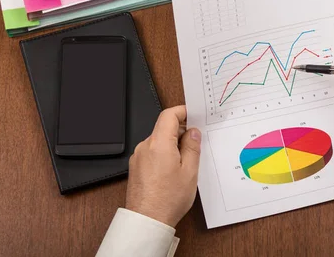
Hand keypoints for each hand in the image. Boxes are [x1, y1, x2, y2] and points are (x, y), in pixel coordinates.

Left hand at [126, 106, 200, 227]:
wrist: (147, 221)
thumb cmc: (168, 199)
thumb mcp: (190, 171)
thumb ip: (192, 147)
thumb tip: (193, 132)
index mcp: (159, 144)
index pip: (168, 115)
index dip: (182, 112)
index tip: (194, 115)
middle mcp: (145, 147)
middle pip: (163, 127)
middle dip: (180, 130)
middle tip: (197, 141)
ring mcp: (138, 157)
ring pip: (158, 141)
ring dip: (172, 143)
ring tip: (187, 160)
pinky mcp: (136, 167)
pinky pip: (152, 152)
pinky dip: (164, 153)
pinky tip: (174, 168)